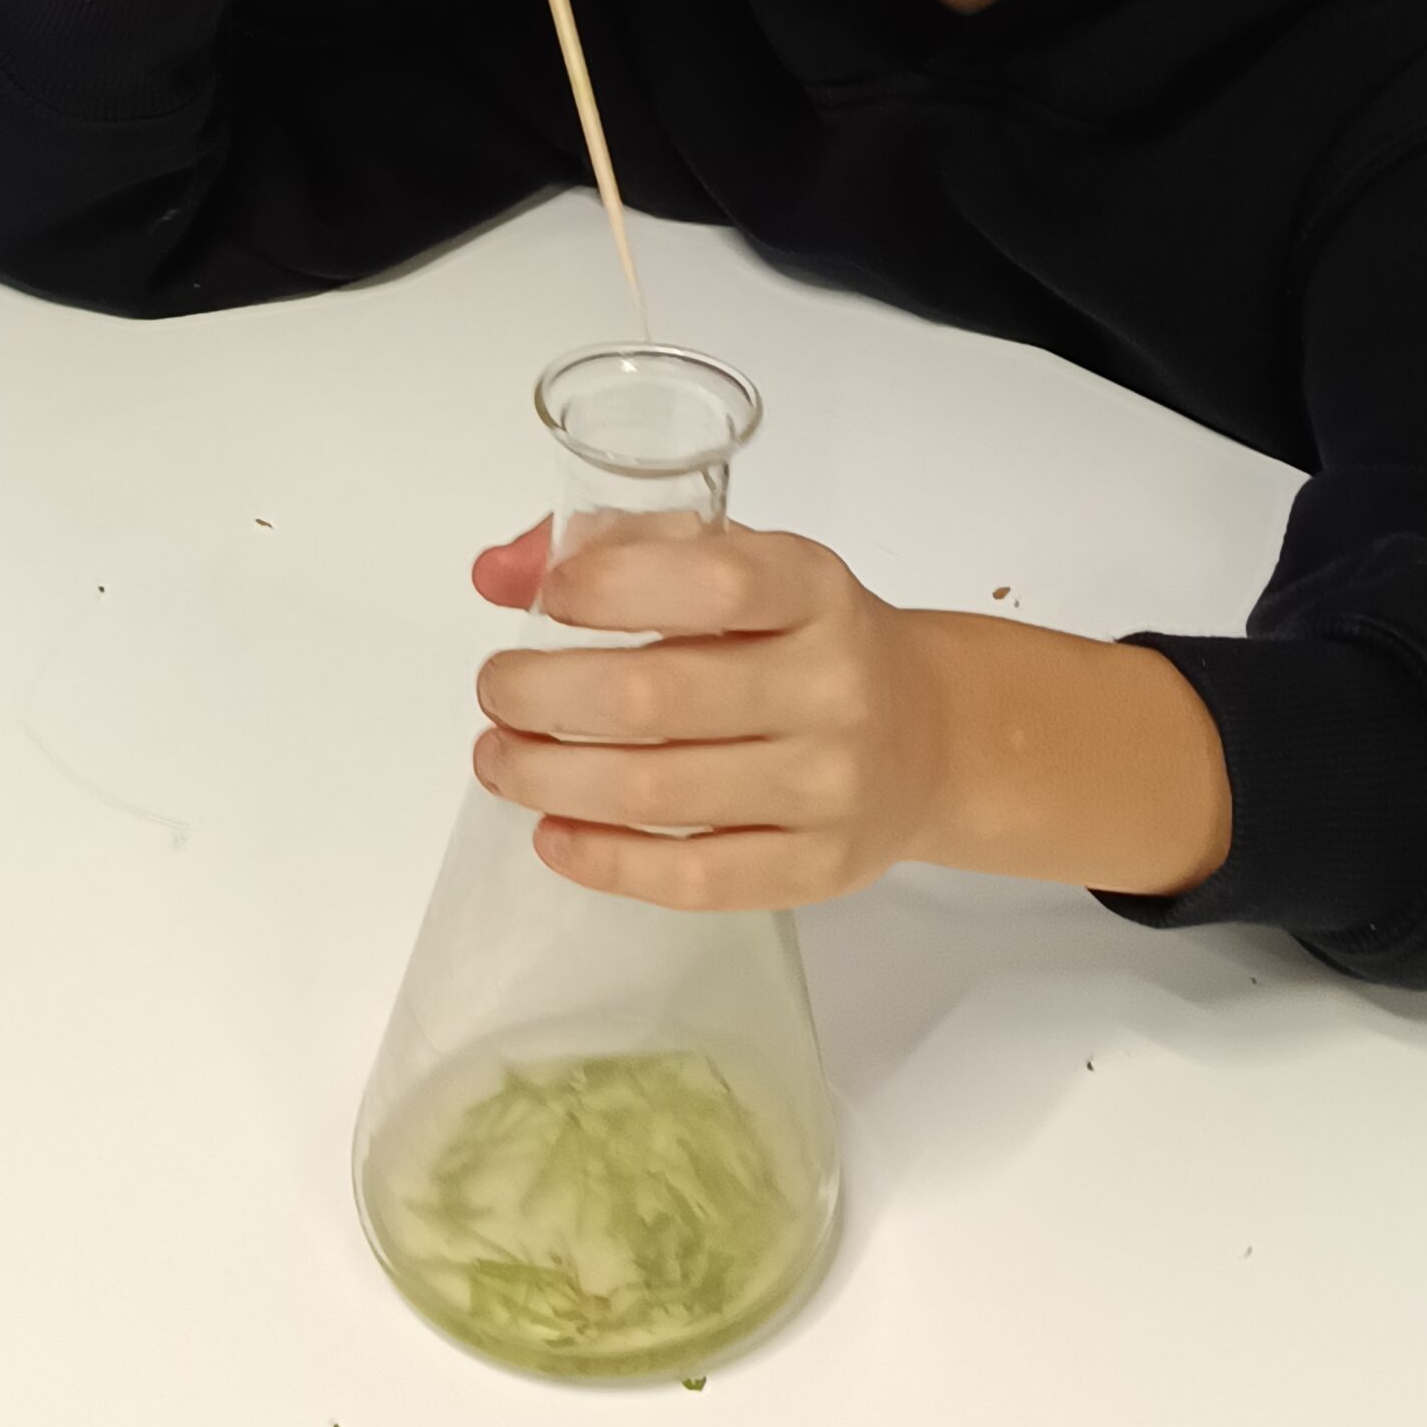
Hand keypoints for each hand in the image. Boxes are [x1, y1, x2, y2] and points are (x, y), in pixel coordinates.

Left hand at [469, 518, 936, 909]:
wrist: (928, 733)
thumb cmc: (803, 635)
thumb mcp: (736, 561)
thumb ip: (618, 546)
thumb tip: (497, 571)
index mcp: (814, 588)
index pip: (710, 582)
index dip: (608, 587)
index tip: (547, 598)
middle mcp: (833, 684)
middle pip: (657, 697)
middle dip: (541, 695)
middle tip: (497, 689)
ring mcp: (830, 785)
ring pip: (659, 795)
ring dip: (548, 777)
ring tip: (500, 757)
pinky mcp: (819, 868)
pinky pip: (693, 879)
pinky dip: (603, 860)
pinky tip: (553, 831)